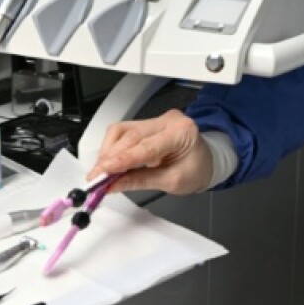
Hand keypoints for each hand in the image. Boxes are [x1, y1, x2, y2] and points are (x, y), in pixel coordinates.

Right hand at [86, 109, 213, 193]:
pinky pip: (124, 132)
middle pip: (130, 135)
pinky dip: (113, 148)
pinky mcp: (147, 123)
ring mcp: (157, 120)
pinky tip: (109, 163)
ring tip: (101, 173)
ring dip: (108, 152)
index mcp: (181, 132)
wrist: (208, 161)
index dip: (121, 160)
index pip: (145, 146)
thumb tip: (113, 185)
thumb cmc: (197, 170)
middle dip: (110, 158)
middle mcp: (168, 120)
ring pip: (122, 130)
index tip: (102, 173)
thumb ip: (141, 181)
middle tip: (96, 178)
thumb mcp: (173, 182)